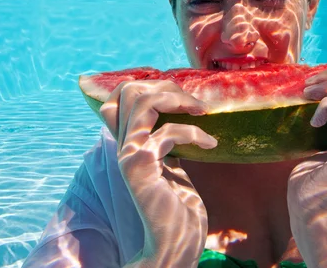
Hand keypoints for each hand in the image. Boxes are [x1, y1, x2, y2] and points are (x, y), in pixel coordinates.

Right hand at [99, 80, 216, 266]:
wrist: (175, 241)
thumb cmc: (177, 205)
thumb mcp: (169, 162)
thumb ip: (162, 139)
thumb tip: (175, 112)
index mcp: (126, 143)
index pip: (115, 97)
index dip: (145, 85)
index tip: (176, 94)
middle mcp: (122, 145)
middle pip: (127, 90)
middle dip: (166, 86)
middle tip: (193, 102)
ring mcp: (128, 155)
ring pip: (141, 101)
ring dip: (178, 99)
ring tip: (201, 111)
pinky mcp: (141, 166)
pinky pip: (168, 132)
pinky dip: (195, 132)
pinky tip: (211, 143)